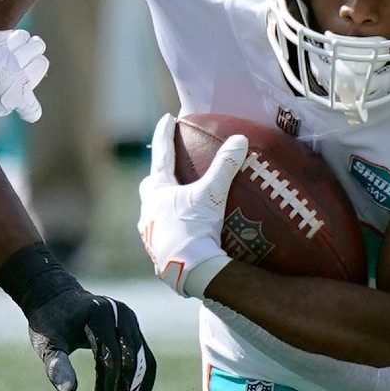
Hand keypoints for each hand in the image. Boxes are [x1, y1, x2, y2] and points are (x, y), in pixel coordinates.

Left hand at [25, 290, 155, 390]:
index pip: (111, 354)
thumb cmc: (49, 321)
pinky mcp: (132, 328)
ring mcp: (129, 320)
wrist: (56, 297)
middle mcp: (120, 314)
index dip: (109, 384)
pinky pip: (143, 356)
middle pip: (132, 358)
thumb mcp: (46, 342)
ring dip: (135, 388)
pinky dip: (140, 379)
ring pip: (143, 359)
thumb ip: (56, 364)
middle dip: (125, 390)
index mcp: (99, 314)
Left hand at [137, 114, 245, 297]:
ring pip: (153, 212)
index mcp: (159, 192)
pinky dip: (171, 228)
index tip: (167, 118)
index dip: (164, 134)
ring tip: (179, 205)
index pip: (161, 155)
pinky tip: (184, 233)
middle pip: (149, 186)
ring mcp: (151, 234)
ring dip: (163, 205)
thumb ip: (225, 166)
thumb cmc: (196, 229)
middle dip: (157, 177)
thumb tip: (240, 138)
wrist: (190, 272)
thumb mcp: (213, 195)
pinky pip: (161, 234)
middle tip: (170, 172)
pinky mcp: (158, 253)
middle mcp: (149, 211)